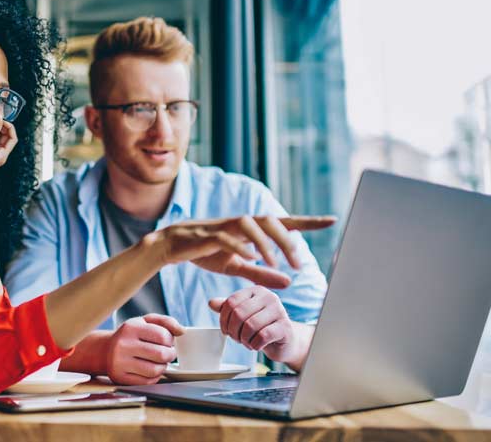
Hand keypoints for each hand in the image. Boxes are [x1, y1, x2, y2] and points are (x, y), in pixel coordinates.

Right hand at [106, 314, 183, 384]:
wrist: (105, 350)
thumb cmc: (130, 335)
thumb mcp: (145, 321)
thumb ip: (165, 322)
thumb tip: (182, 331)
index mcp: (131, 328)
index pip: (162, 335)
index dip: (170, 340)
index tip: (167, 341)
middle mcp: (123, 345)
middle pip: (161, 354)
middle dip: (170, 355)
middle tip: (168, 353)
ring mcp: (120, 363)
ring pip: (155, 370)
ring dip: (163, 367)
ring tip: (159, 361)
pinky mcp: (120, 378)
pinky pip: (147, 382)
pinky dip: (154, 377)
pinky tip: (150, 369)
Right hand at [146, 215, 334, 288]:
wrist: (171, 247)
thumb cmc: (205, 253)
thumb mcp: (236, 266)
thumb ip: (261, 272)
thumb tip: (289, 282)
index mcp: (250, 229)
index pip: (283, 222)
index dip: (307, 221)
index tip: (332, 220)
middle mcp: (240, 223)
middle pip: (270, 220)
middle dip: (287, 240)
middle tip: (298, 264)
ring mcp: (223, 226)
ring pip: (250, 224)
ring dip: (266, 243)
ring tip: (275, 263)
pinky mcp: (206, 234)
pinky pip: (226, 237)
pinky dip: (240, 245)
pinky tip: (250, 258)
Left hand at [209, 286, 301, 364]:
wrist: (285, 341)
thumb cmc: (261, 327)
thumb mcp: (243, 316)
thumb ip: (228, 308)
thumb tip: (211, 302)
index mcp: (256, 291)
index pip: (231, 302)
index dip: (224, 319)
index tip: (225, 331)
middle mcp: (269, 297)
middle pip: (239, 313)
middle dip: (233, 331)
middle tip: (236, 339)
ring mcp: (280, 311)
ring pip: (250, 325)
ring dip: (244, 339)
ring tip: (247, 342)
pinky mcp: (286, 327)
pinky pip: (262, 336)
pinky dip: (255, 345)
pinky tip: (256, 346)